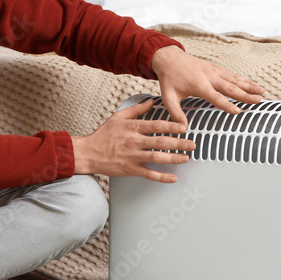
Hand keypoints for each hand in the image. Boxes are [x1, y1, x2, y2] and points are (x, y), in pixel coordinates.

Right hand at [72, 99, 193, 183]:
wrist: (88, 153)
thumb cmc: (103, 135)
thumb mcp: (118, 117)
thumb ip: (136, 109)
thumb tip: (151, 101)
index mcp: (132, 127)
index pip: (156, 125)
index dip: (171, 126)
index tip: (184, 127)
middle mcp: (134, 142)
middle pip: (160, 141)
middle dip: (178, 143)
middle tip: (192, 144)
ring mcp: (132, 156)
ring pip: (156, 158)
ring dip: (173, 159)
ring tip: (186, 158)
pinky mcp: (130, 169)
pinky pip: (149, 174)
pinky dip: (162, 177)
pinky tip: (172, 178)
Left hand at [151, 45, 264, 128]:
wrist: (169, 58)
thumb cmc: (169, 79)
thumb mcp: (168, 97)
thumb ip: (176, 113)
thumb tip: (183, 129)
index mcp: (198, 85)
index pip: (215, 97)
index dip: (227, 105)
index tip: (238, 111)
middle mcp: (209, 77)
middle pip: (230, 87)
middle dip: (245, 94)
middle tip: (259, 100)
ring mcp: (214, 71)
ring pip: (235, 80)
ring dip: (249, 86)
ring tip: (262, 92)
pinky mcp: (216, 68)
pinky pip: (232, 75)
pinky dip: (244, 80)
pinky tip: (253, 85)